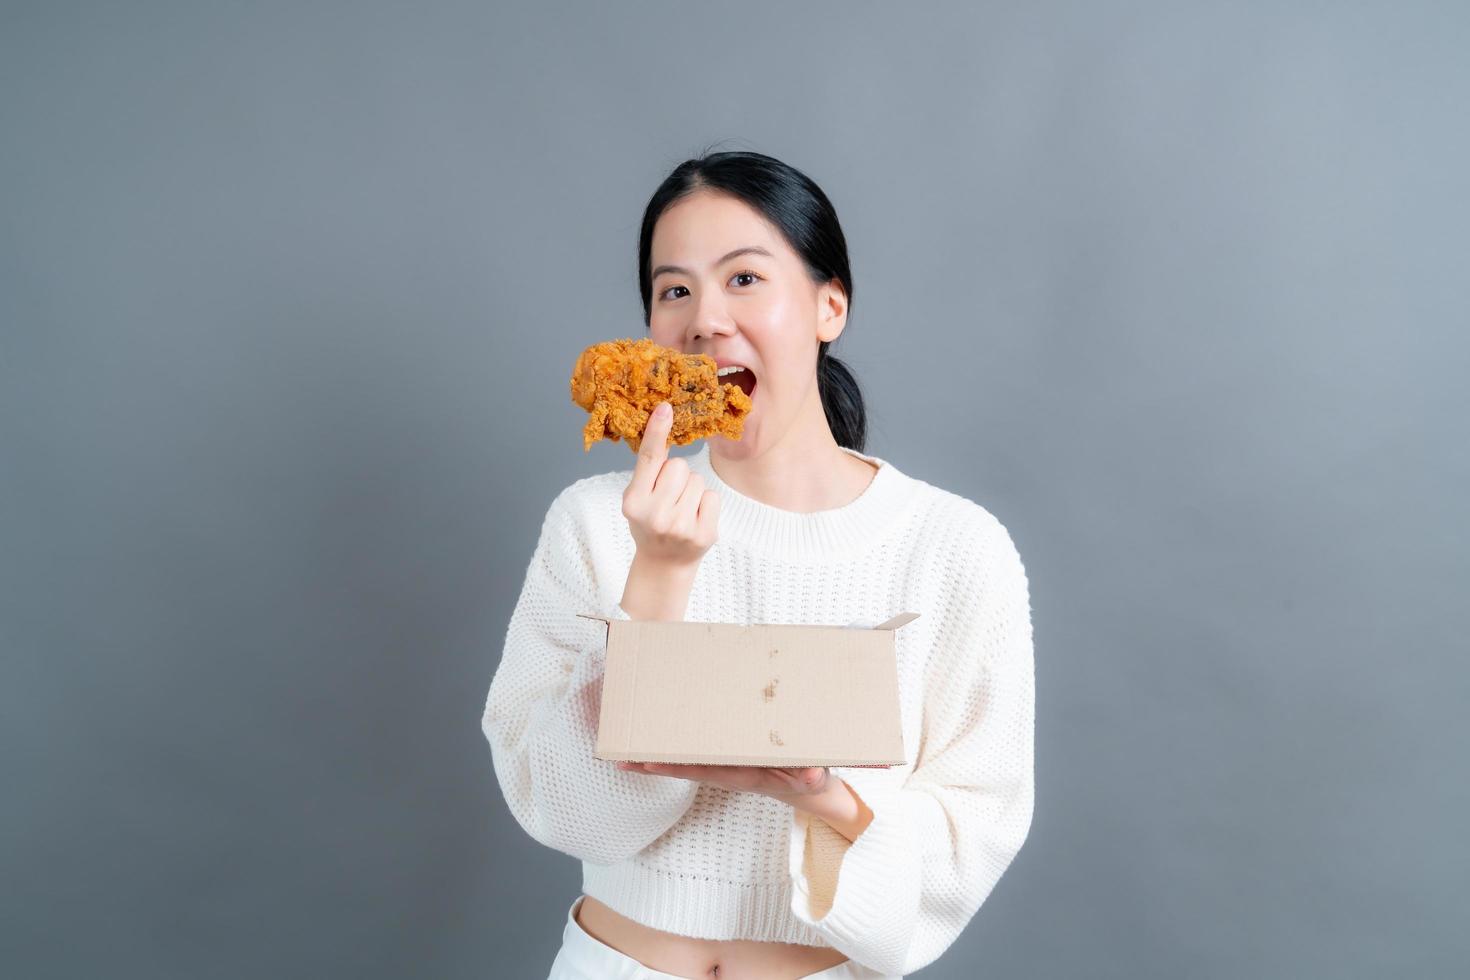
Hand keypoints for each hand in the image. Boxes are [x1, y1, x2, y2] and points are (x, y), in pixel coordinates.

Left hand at [617, 761, 874, 840]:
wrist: (810, 789)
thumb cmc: (809, 781)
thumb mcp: (815, 779)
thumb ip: (812, 777)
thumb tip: (811, 775)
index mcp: (743, 774)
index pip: (704, 770)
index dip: (677, 767)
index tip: (652, 764)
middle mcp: (728, 771)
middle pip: (684, 768)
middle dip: (654, 764)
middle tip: (622, 760)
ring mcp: (725, 766)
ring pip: (684, 762)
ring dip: (655, 758)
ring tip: (623, 753)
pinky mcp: (727, 758)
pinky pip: (696, 752)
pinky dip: (674, 749)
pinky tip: (655, 738)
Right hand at [621, 401, 719, 567]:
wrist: (664, 564)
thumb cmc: (649, 522)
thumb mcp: (638, 498)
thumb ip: (647, 470)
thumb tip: (662, 422)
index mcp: (633, 502)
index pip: (648, 460)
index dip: (657, 431)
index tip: (665, 408)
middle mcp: (655, 515)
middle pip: (679, 466)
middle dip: (677, 475)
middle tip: (669, 496)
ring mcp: (681, 527)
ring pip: (697, 480)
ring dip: (691, 490)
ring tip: (681, 510)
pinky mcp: (704, 534)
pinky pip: (712, 496)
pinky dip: (705, 503)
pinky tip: (694, 518)